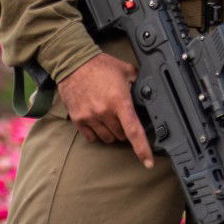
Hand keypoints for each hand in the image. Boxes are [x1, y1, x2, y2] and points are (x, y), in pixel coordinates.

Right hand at [58, 53, 153, 168]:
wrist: (74, 62)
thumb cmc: (100, 65)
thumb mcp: (125, 70)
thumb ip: (138, 81)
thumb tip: (149, 89)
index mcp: (119, 101)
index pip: (134, 131)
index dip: (143, 149)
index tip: (148, 162)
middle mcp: (104, 112)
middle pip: (121, 136)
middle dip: (124, 129)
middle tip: (122, 116)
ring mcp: (90, 117)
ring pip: (107, 138)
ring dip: (111, 132)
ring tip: (109, 117)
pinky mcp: (78, 119)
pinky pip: (91, 137)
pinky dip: (97, 133)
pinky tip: (97, 121)